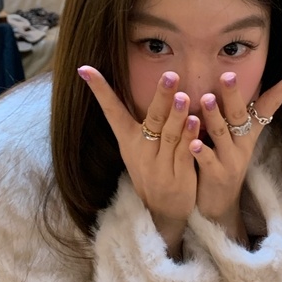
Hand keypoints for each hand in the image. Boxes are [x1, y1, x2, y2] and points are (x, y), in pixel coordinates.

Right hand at [78, 67, 198, 255]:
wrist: (162, 212)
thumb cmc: (151, 169)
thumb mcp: (138, 147)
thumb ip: (145, 119)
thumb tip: (134, 85)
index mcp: (129, 140)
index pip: (111, 111)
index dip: (99, 90)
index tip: (85, 68)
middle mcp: (142, 151)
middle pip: (152, 119)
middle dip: (161, 97)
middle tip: (170, 75)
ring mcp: (159, 165)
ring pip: (169, 135)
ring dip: (177, 115)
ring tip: (184, 96)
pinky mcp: (178, 177)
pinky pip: (184, 154)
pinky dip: (190, 138)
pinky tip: (196, 122)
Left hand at [192, 66, 281, 241]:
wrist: (218, 206)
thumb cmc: (222, 162)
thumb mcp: (233, 137)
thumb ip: (234, 112)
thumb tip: (238, 78)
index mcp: (249, 131)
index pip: (271, 104)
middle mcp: (242, 144)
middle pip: (240, 115)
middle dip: (234, 94)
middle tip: (228, 74)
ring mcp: (230, 160)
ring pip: (221, 134)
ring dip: (214, 115)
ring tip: (206, 98)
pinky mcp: (216, 176)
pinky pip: (207, 160)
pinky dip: (200, 150)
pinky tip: (192, 142)